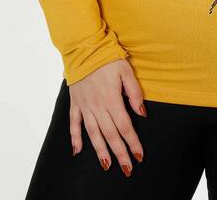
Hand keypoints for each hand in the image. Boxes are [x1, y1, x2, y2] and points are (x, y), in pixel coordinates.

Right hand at [69, 57, 146, 176]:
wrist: (85, 48)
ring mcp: (85, 106)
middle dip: (120, 153)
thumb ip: (134, 93)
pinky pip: (74, 124)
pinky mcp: (75, 103)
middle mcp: (97, 106)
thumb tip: (142, 113)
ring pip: (93, 134)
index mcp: (112, 99)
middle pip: (110, 134)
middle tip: (127, 168)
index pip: (124, 127)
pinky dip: (75, 138)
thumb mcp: (127, 71)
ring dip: (100, 151)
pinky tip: (78, 151)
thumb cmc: (108, 58)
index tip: (139, 155)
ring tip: (107, 165)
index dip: (132, 142)